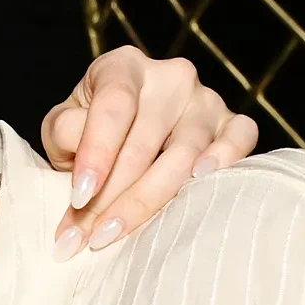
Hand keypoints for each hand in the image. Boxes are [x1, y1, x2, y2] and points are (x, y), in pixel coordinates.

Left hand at [38, 48, 258, 256]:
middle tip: (86, 237)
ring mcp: (206, 99)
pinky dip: (225, 160)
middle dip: (111, 197)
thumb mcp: (64, 126)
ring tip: (116, 234)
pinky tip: (198, 186)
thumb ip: (65, 134)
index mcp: (123, 67)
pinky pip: (240, 139)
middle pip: (145, 142)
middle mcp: (170, 77)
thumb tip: (84, 165)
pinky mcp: (234, 123)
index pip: (114, 106)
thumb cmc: (91, 131)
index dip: (96, 153)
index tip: (79, 197)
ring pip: (185, 153)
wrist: (127, 136)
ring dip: (147, 201)